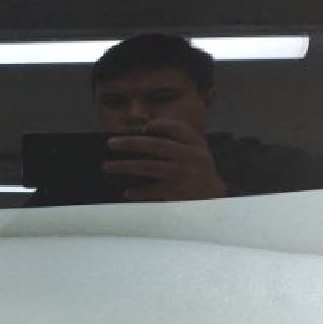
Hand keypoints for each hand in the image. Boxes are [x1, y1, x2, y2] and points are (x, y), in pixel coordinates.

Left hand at [102, 119, 227, 201]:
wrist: (215, 198)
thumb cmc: (199, 171)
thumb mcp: (196, 151)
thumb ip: (177, 138)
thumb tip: (144, 130)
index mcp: (194, 144)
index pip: (176, 128)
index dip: (158, 124)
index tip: (142, 127)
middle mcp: (189, 156)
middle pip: (155, 145)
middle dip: (130, 143)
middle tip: (110, 143)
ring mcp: (182, 174)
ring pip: (148, 167)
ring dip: (125, 166)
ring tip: (107, 166)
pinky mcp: (177, 192)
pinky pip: (153, 190)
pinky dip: (139, 192)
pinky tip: (127, 192)